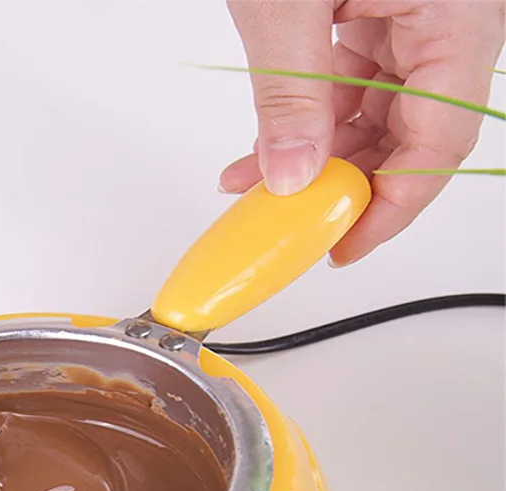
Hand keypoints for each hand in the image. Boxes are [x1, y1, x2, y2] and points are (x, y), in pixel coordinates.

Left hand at [222, 0, 504, 263]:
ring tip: (255, 186)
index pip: (438, 142)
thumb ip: (291, 90)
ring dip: (314, 158)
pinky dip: (308, 119)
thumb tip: (292, 174)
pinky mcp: (381, 11)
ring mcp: (415, 17)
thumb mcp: (286, 2)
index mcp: (456, 15)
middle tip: (292, 223)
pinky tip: (265, 149)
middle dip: (342, 185)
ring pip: (375, 116)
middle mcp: (447, 21)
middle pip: (409, 136)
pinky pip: (352, 85)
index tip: (343, 246)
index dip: (390, 207)